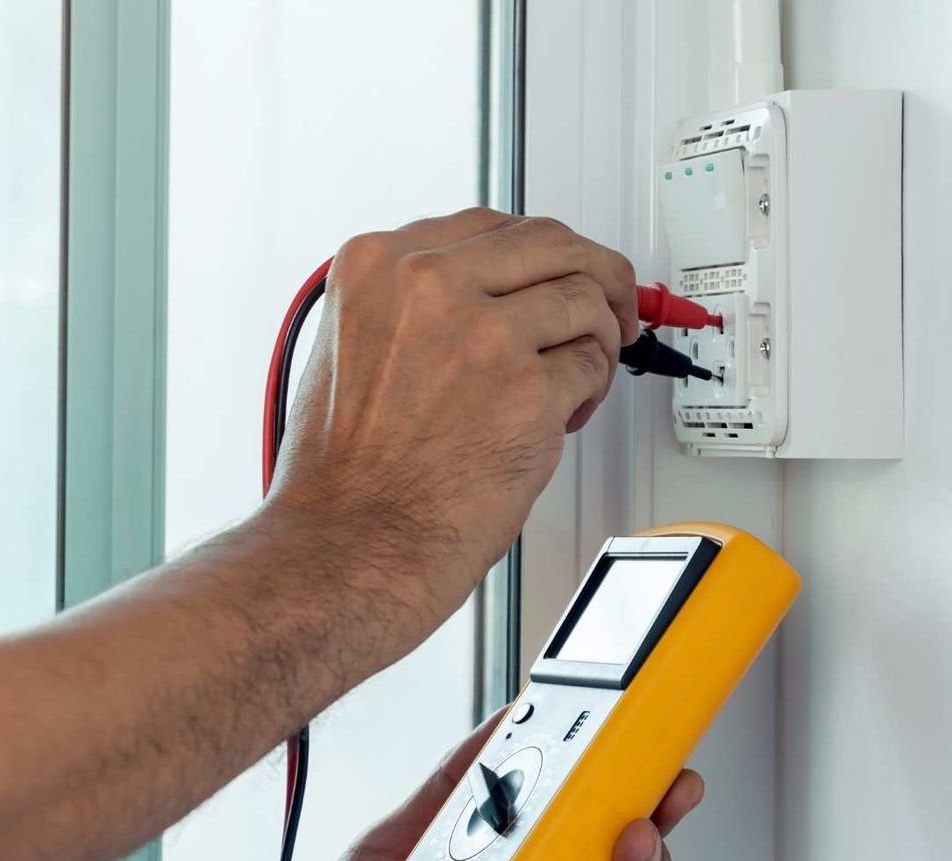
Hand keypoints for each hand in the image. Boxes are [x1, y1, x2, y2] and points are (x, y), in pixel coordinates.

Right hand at [264, 209, 637, 640]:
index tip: (552, 270)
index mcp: (378, 267)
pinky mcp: (529, 390)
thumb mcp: (346, 348)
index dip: (534, 252)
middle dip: (592, 272)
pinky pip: (592, 364)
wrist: (348, 544)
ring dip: (596, 338)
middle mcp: (430, 286)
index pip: (488, 226)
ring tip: (576, 378)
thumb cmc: (340, 473)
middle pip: (550, 242)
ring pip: (584, 298)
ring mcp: (483, 335)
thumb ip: (408, 305)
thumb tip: (481, 291)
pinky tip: (563, 415)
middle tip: (611, 304)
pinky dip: (591, 390)